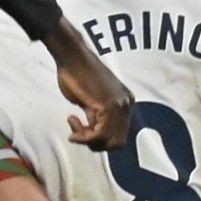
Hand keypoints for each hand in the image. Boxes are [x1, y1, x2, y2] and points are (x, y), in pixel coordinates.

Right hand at [50, 27, 133, 149]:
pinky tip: (72, 121)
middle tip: (77, 133)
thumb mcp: (91, 102)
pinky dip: (83, 136)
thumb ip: (97, 117)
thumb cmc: (77, 75)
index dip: (100, 140)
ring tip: (73, 124)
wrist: (72, 57)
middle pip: (117, 143)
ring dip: (86, 139)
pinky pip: (99, 134)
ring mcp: (120, 106)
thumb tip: (95, 134)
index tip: (81, 129)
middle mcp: (127, 105)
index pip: (119, 136)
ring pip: (108, 141)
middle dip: (95, 144)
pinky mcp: (109, 106)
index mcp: (126, 103)